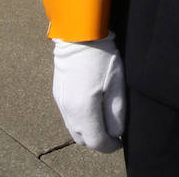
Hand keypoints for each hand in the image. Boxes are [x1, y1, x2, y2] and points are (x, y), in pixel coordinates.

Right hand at [52, 35, 124, 152]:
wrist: (77, 33)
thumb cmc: (101, 54)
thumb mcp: (116, 81)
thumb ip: (116, 110)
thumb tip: (116, 131)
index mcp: (84, 109)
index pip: (96, 141)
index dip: (110, 146)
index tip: (120, 141)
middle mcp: (69, 110)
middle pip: (83, 139)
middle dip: (98, 140)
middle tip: (112, 131)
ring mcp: (61, 102)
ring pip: (74, 130)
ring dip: (88, 131)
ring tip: (103, 120)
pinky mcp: (58, 94)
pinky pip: (68, 118)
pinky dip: (80, 121)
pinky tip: (91, 108)